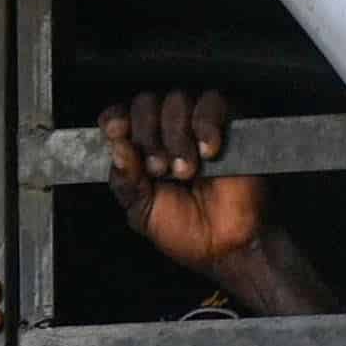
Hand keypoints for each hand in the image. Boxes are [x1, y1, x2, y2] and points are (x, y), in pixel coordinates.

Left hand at [102, 88, 263, 277]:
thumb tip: (118, 147)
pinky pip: (212, 101)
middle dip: (148, 136)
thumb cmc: (186, 230)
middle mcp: (166, 130)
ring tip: (187, 171)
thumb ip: (125, 181)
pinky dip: (205, 126)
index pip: (119, 115)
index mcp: (140, 149)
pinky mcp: (229, 119)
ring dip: (176, 136)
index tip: (117, 132)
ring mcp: (196, 123)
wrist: (226, 245)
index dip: (116, 120)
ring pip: (177, 100)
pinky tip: (208, 152)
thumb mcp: (142, 211)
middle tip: (159, 170)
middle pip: (145, 102)